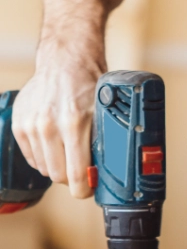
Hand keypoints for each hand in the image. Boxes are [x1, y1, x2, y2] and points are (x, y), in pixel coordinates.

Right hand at [12, 42, 104, 197]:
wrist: (65, 60)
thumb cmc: (89, 84)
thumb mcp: (104, 112)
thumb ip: (104, 142)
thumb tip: (106, 173)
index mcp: (74, 123)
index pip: (75, 175)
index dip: (84, 188)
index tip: (88, 189)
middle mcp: (49, 125)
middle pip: (58, 176)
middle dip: (71, 176)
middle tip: (81, 168)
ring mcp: (31, 124)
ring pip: (44, 168)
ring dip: (57, 164)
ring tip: (68, 149)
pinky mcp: (19, 124)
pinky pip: (31, 157)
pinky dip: (43, 155)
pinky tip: (54, 142)